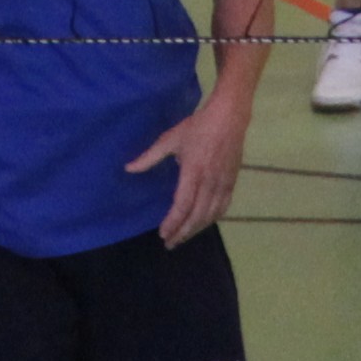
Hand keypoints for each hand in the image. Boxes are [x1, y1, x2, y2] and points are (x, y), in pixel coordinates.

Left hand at [127, 89, 249, 246]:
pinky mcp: (232, 183)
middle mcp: (209, 181)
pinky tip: (202, 224)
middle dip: (182, 233)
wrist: (229, 116)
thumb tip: (128, 168)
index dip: (173, 222)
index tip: (162, 233)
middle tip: (170, 243)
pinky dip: (212, 220)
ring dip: (196, 230)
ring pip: (210, 216)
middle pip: (196, 216)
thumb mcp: (171, 139)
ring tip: (183, 237)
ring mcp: (223, 184)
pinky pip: (223, 208)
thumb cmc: (198, 126)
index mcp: (193, 171)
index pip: (183, 205)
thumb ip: (149, 157)